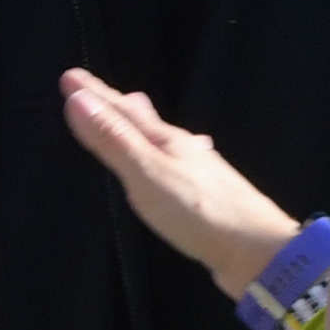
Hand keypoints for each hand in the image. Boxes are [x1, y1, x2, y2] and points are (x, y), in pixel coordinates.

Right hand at [56, 67, 296, 291]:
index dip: (96, 95)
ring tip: (140, 120)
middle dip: (122, 108)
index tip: (71, 77)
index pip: (123, 111)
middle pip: (147, 123)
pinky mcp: (210, 200)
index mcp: (168, 141)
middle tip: (106, 94)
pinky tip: (187, 162)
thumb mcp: (147, 174)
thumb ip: (114, 140)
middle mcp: (186, 151)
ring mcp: (202, 175)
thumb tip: (78, 98)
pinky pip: (180, 167)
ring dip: (145, 131)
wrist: (259, 252)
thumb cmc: (200, 211)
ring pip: (165, 144)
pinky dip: (168, 157)